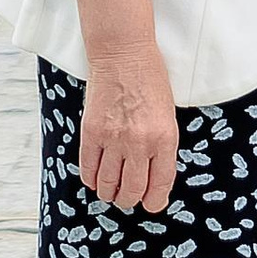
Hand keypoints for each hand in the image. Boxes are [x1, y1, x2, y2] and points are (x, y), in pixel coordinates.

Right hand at [79, 50, 179, 211]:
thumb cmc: (150, 79)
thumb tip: (153, 174)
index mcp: (165, 138)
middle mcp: (140, 143)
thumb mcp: (168, 114)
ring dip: (109, 192)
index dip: (155, 201)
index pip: (160, 184)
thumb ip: (161, 144)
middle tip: (128, 197)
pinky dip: (91, 179)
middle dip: (130, 200)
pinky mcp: (91, 133)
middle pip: (132, 191)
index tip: (152, 204)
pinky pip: (88, 169)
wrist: (123, 53)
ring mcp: (114, 139)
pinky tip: (95, 177)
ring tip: (111, 190)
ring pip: (107, 185)